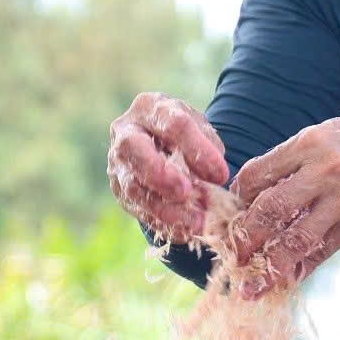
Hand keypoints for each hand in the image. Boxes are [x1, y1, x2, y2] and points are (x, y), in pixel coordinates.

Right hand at [107, 93, 229, 243]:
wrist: (161, 146)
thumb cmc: (185, 135)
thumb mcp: (201, 130)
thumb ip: (208, 147)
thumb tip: (215, 176)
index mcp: (149, 108)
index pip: (172, 124)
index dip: (197, 149)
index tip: (221, 174)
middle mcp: (126, 132)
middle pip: (134, 150)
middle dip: (160, 174)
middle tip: (186, 193)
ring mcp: (117, 163)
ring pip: (133, 187)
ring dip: (165, 208)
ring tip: (196, 223)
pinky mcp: (119, 190)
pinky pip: (137, 209)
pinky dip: (163, 223)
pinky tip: (186, 232)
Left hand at [229, 112, 339, 294]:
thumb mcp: (326, 133)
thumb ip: (291, 159)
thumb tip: (253, 191)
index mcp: (310, 144)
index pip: (259, 175)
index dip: (240, 196)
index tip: (233, 211)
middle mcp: (326, 172)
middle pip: (272, 209)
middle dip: (245, 235)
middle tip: (230, 254)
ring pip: (296, 239)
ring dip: (268, 266)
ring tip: (249, 286)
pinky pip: (322, 252)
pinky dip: (300, 269)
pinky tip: (283, 281)